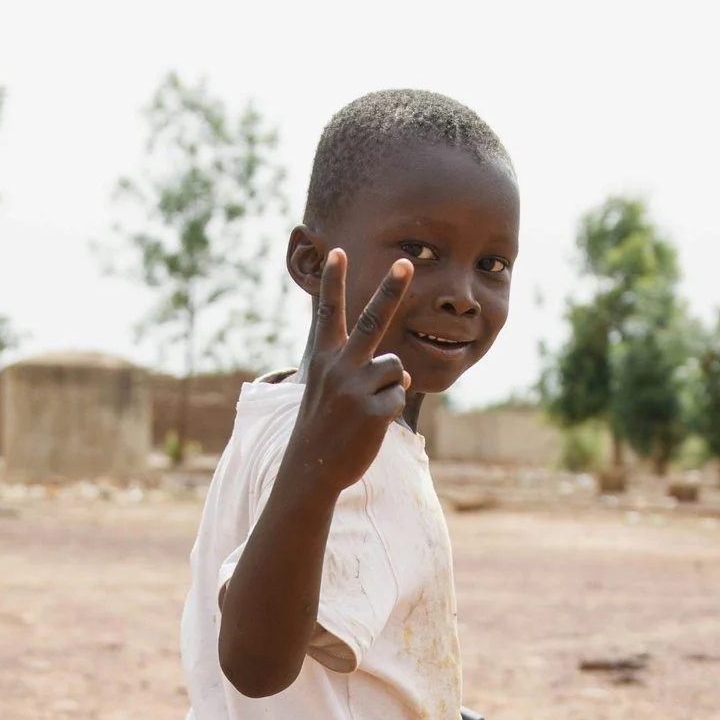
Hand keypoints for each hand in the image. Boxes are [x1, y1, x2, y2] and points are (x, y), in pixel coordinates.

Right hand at [287, 248, 413, 493]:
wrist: (313, 468)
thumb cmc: (324, 424)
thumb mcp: (330, 389)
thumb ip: (362, 370)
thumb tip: (403, 369)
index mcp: (324, 358)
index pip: (329, 313)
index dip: (333, 281)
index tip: (338, 251)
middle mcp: (338, 367)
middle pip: (372, 321)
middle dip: (390, 290)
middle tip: (406, 262)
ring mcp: (356, 388)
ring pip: (394, 367)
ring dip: (389, 385)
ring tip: (365, 408)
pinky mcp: (374, 411)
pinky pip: (399, 395)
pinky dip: (390, 409)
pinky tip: (370, 424)